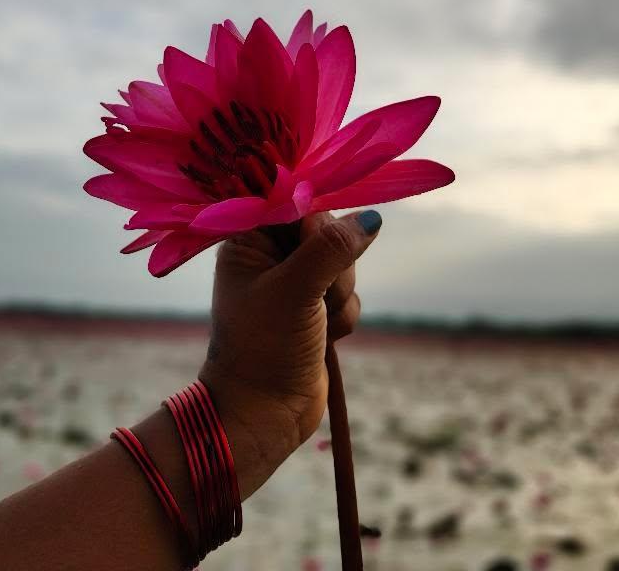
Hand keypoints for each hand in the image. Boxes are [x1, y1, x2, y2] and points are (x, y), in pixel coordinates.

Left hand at [198, 210, 380, 496]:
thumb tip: (370, 218)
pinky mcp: (314, 307)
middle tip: (316, 293)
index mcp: (248, 240)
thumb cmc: (264, 347)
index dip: (316, 218)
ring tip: (317, 321)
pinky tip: (325, 337)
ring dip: (338, 293)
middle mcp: (269, 254)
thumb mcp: (295, 291)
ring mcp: (293, 281)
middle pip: (326, 229)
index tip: (322, 241)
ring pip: (343, 262)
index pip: (293, 202)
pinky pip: (348, 292)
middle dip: (333, 264)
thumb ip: (331, 249)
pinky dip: (343, 314)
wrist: (262, 415)